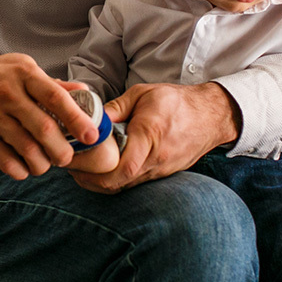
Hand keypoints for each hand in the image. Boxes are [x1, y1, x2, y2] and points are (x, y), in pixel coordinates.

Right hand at [0, 53, 98, 179]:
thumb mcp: (22, 70)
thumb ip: (53, 85)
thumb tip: (85, 94)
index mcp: (24, 73)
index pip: (56, 97)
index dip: (77, 119)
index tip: (91, 137)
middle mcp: (7, 92)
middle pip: (44, 129)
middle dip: (61, 151)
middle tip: (65, 158)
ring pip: (26, 148)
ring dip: (41, 164)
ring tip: (44, 164)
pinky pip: (5, 160)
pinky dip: (20, 170)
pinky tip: (23, 168)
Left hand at [70, 82, 239, 192]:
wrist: (210, 116)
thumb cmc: (176, 102)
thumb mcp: (142, 94)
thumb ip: (114, 107)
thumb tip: (89, 118)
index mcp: (150, 135)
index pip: (123, 165)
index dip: (95, 170)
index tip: (76, 160)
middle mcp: (156, 159)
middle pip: (117, 182)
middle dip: (89, 179)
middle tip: (71, 167)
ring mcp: (160, 171)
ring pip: (123, 186)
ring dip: (99, 182)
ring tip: (81, 169)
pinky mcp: (161, 175)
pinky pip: (133, 184)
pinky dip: (114, 180)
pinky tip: (102, 170)